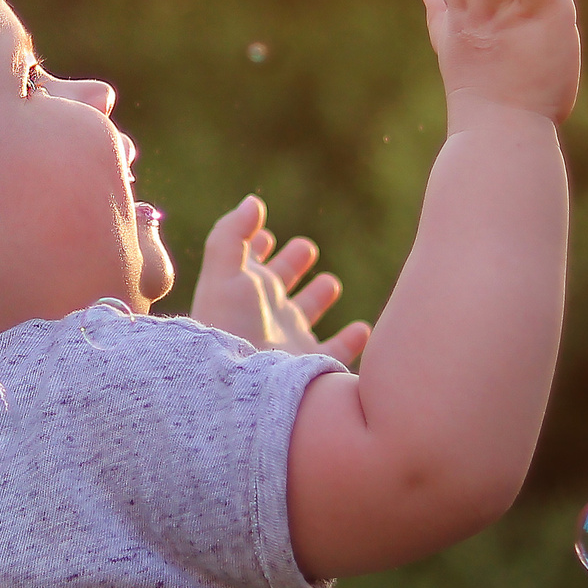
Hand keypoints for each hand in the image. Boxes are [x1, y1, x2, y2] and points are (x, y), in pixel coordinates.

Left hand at [191, 196, 371, 364]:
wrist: (243, 384)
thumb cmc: (231, 325)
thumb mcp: (225, 271)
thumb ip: (233, 233)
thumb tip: (253, 202)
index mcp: (245, 288)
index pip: (252, 260)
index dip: (257, 244)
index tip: (266, 233)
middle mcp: (266, 313)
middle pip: (280, 283)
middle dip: (291, 263)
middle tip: (305, 247)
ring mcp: (289, 338)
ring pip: (307, 312)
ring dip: (318, 296)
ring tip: (330, 282)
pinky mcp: (311, 362)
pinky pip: (336, 349)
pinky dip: (352, 338)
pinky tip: (362, 328)